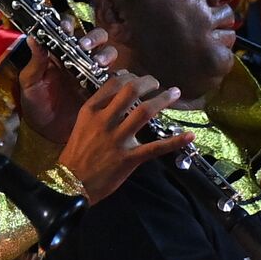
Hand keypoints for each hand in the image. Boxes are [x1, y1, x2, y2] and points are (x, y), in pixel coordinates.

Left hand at [19, 26, 117, 143]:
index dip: (69, 24)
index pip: (67, 30)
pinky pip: (117, 78)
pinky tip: (113, 80)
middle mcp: (78, 58)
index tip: (66, 28)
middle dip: (94, 38)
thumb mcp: (30, 83)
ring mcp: (92, 73)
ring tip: (98, 64)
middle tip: (85, 47)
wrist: (47, 132)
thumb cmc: (36, 104)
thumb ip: (35, 62)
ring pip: (107, 54)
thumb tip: (32, 38)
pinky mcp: (104, 89)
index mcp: (59, 53)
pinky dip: (119, 75)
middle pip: (95, 38)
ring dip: (106, 55)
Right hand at [58, 71, 191, 202]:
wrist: (71, 183)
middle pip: (131, 91)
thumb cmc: (75, 155)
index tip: (135, 77)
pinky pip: (156, 147)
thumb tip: (116, 99)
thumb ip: (97, 112)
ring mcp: (118, 139)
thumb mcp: (80, 126)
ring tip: (174, 93)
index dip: (128, 76)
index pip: (112, 84)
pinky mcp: (129, 158)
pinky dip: (175, 141)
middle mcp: (104, 121)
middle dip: (148, 82)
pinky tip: (190, 135)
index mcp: (91, 111)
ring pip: (145, 112)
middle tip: (156, 83)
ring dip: (163, 100)